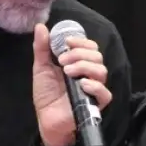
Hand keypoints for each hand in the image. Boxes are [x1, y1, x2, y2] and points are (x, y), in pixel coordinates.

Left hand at [32, 23, 110, 145]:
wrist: (46, 119)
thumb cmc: (47, 95)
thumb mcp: (41, 68)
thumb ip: (42, 48)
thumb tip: (40, 26)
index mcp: (79, 64)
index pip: (90, 47)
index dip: (81, 41)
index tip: (66, 41)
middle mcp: (89, 74)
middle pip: (97, 56)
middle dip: (79, 54)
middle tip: (62, 61)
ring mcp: (94, 89)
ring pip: (101, 71)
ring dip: (84, 66)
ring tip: (67, 72)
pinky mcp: (96, 104)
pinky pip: (104, 93)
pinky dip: (94, 86)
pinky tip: (81, 84)